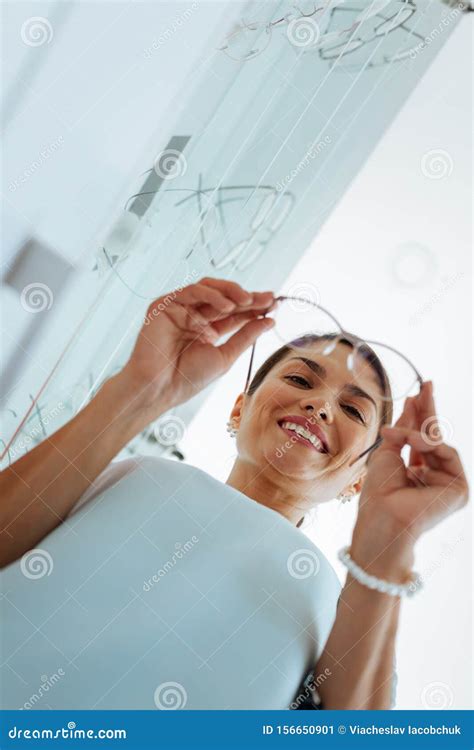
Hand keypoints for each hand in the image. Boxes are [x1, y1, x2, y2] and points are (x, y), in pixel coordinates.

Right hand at [119, 277, 276, 415]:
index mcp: (208, 329)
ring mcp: (180, 309)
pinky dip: (211, 295)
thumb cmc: (188, 378)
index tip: (274, 305)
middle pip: (224, 297)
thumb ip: (245, 336)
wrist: (160, 388)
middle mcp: (195, 316)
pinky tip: (227, 306)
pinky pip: (191, 291)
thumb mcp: (225, 356)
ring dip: (231, 291)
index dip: (255, 307)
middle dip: (248, 296)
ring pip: (208, 288)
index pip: (235, 312)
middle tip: (267, 299)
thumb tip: (269, 320)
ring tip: (248, 301)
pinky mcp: (165, 305)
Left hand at [357, 382, 468, 543]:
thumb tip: (412, 403)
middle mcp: (434, 478)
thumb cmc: (379, 493)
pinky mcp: (459, 489)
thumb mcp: (387, 453)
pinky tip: (412, 441)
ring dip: (417, 432)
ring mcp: (448, 483)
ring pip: (438, 442)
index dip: (419, 416)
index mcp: (416, 473)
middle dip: (429, 410)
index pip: (420, 440)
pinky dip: (428, 443)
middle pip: (434, 436)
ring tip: (402, 434)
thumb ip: (403, 430)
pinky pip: (447, 452)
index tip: (417, 393)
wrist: (382, 516)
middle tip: (427, 384)